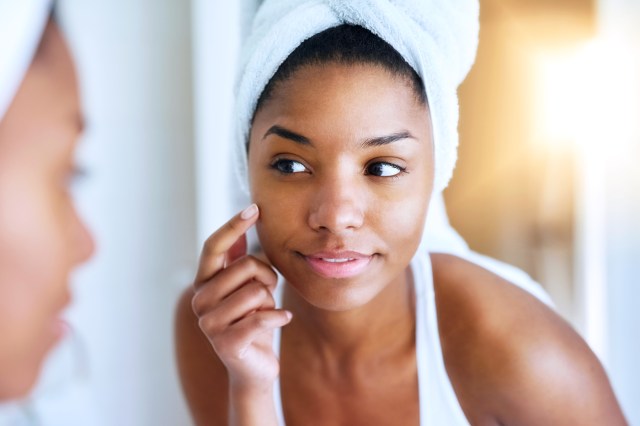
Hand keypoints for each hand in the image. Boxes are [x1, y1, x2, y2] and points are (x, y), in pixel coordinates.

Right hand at [191, 204, 291, 389]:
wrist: (255, 368)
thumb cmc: (252, 321)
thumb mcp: (247, 286)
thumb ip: (240, 258)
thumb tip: (247, 216)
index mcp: (203, 282)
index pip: (214, 247)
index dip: (233, 225)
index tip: (254, 208)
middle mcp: (200, 300)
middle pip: (246, 266)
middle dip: (267, 277)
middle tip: (268, 293)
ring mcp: (210, 324)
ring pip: (257, 291)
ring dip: (270, 301)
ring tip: (265, 313)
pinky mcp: (227, 343)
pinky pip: (264, 317)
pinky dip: (280, 316)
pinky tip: (283, 319)